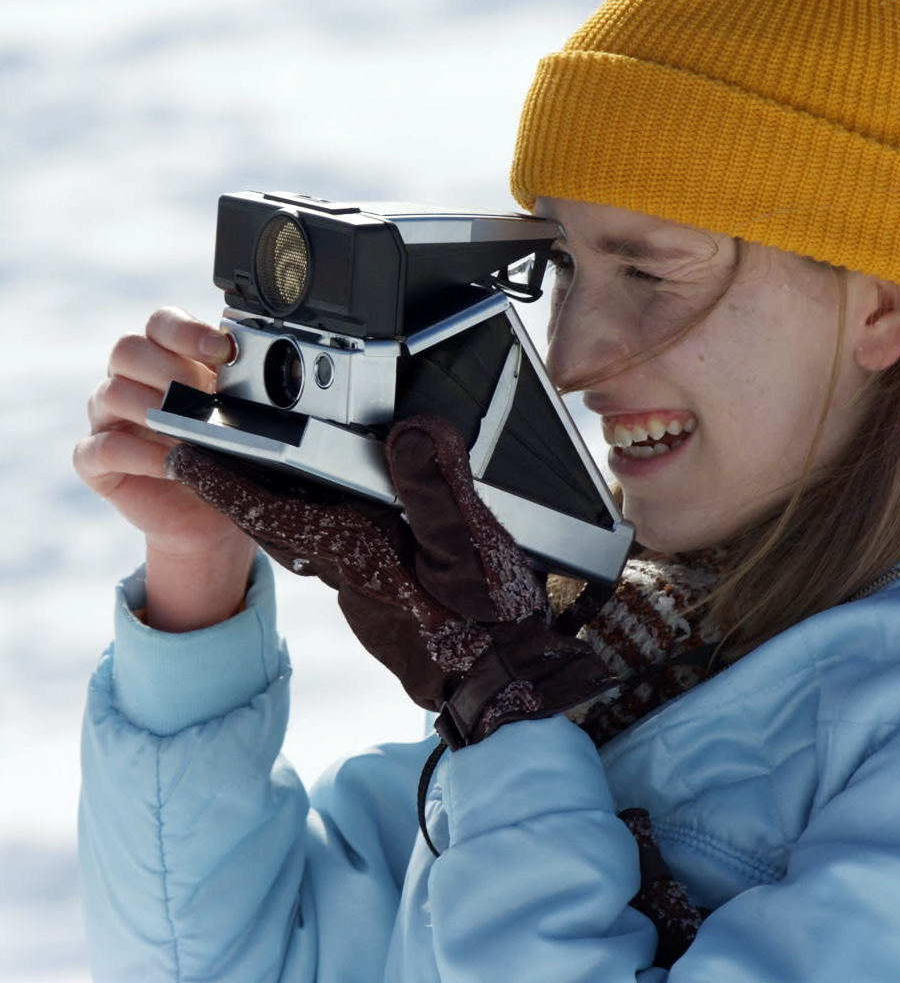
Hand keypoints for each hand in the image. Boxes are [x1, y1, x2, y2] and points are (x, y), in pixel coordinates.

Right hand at [73, 307, 255, 628]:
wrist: (212, 518)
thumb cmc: (228, 458)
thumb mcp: (242, 419)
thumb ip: (242, 388)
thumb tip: (267, 364)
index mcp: (164, 360)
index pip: (161, 323)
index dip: (187, 331)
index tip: (223, 350)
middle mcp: (130, 382)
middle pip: (128, 349)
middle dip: (171, 369)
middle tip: (206, 396)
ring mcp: (108, 420)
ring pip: (111, 393)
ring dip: (154, 410)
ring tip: (190, 432)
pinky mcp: (97, 462)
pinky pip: (101, 448)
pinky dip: (138, 454)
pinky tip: (172, 463)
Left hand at [169, 416, 615, 746]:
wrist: (503, 682)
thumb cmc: (487, 622)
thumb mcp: (469, 548)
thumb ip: (437, 488)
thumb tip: (410, 429)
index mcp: (360, 551)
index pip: (273, 513)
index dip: (226, 482)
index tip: (184, 459)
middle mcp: (350, 569)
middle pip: (281, 522)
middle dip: (248, 488)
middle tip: (221, 450)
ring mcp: (365, 586)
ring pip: (311, 536)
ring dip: (288, 502)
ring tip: (281, 465)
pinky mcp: (383, 595)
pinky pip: (341, 549)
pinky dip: (330, 519)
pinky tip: (355, 506)